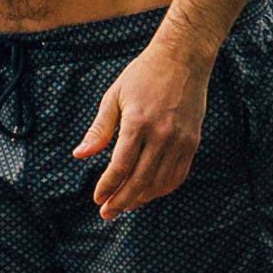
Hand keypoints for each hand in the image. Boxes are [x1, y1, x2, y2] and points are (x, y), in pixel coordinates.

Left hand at [78, 37, 210, 217]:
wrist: (183, 59)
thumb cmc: (142, 76)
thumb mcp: (113, 98)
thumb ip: (98, 130)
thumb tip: (79, 155)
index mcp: (138, 123)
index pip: (120, 166)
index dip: (107, 186)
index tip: (97, 199)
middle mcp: (162, 134)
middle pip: (140, 179)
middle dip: (121, 200)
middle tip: (107, 213)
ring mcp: (181, 139)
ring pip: (161, 181)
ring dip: (142, 198)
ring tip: (125, 205)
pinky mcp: (193, 141)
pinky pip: (179, 174)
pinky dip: (163, 188)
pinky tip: (148, 193)